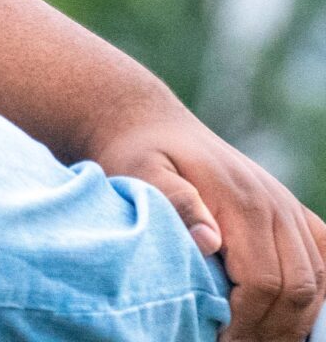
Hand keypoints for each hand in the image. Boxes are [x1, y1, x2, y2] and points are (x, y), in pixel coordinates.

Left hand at [90, 108, 324, 341]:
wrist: (149, 125)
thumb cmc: (138, 154)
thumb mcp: (140, 170)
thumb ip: (174, 201)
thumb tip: (210, 241)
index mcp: (242, 201)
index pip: (264, 280)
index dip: (246, 319)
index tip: (217, 338)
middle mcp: (275, 205)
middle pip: (297, 287)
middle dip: (271, 328)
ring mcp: (288, 208)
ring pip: (317, 280)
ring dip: (293, 318)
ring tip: (253, 338)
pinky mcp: (291, 213)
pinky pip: (323, 258)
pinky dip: (314, 294)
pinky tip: (287, 314)